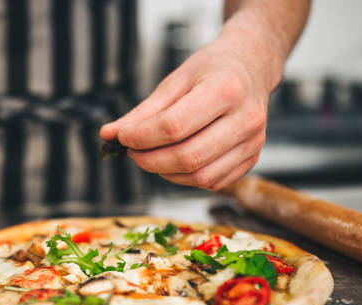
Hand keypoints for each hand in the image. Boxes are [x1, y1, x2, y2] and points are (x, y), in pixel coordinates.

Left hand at [100, 35, 278, 190]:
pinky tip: (173, 163)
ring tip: (150, 156)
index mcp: (225, 89)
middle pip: (187, 156)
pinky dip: (184, 178)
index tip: (122, 136)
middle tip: (132, 151)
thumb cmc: (211, 70)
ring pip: (200, 176)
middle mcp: (246, 118)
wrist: (252, 66)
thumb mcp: (175, 81)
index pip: (173, 126)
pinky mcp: (252, 158)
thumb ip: (143, 111)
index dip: (141, 137)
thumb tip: (107, 134)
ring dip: (165, 172)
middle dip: (149, 160)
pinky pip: (212, 182)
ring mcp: (253, 142)